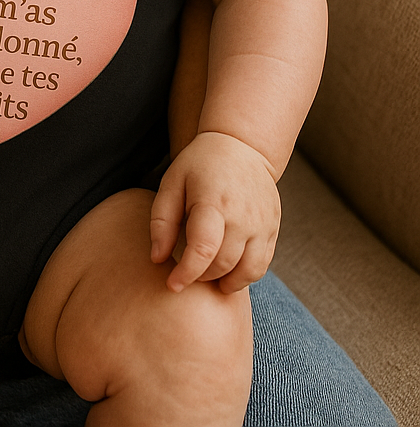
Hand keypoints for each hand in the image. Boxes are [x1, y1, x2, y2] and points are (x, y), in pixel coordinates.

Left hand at [149, 130, 280, 293]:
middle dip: (202, 277)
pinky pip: (261, 265)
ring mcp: (262, 223)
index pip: (203, 250)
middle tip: (189, 272)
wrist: (242, 146)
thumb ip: (162, 221)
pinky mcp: (273, 229)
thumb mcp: (172, 183)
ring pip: (247, 272)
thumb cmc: (199, 165)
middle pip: (223, 265)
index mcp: (213, 202)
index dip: (187, 274)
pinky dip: (244, 275)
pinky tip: (228, 269)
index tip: (173, 285)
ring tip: (209, 274)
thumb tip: (157, 259)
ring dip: (226, 282)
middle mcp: (242, 216)